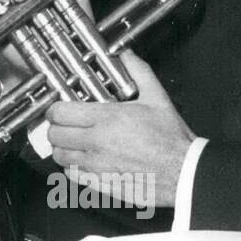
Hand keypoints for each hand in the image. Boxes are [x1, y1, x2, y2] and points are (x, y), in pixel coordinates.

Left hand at [45, 50, 194, 208]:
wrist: (185, 173)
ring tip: (73, 143)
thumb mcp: (157, 99)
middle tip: (64, 125)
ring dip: (63, 148)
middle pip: (55, 135)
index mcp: (107, 119)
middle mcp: (97, 143)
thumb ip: (139, 72)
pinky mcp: (101, 184)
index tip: (59, 109)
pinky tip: (83, 161)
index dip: (55, 110)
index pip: (60, 113)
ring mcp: (97, 166)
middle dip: (56, 128)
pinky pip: (73, 175)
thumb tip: (127, 55)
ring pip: (61, 156)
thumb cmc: (172, 140)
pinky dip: (73, 168)